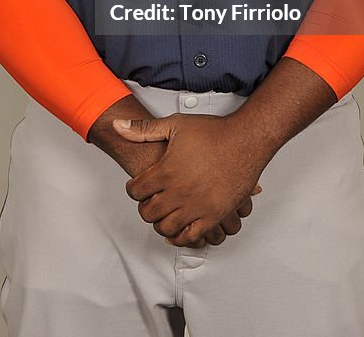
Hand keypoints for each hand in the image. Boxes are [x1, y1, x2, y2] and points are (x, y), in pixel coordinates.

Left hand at [113, 112, 266, 246]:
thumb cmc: (214, 132)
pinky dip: (180, 238)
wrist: (245, 139)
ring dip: (160, 223)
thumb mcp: (175, 125)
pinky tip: (177, 230)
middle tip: (148, 202)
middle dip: (145, 207)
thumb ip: (143, 129)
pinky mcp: (213, 216)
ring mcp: (196, 206)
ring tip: (163, 214)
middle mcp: (179, 192)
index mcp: (166, 171)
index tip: (137, 187)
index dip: (133, 189)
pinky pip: (190, 237)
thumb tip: (118, 126)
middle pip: (148, 212)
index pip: (136, 191)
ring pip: (166, 228)